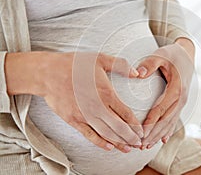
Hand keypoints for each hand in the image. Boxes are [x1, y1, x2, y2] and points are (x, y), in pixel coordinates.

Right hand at [14, 52, 142, 152]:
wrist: (48, 74)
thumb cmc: (75, 65)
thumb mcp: (100, 59)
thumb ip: (121, 65)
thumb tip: (137, 73)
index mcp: (107, 93)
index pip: (126, 113)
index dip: (136, 124)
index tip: (143, 131)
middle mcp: (98, 108)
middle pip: (119, 127)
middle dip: (131, 137)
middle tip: (139, 144)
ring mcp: (85, 116)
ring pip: (106, 134)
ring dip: (119, 143)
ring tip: (128, 149)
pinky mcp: (74, 121)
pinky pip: (89, 135)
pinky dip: (100, 143)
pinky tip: (109, 147)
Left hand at [136, 38, 194, 148]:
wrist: (187, 55)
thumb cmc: (172, 55)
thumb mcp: (161, 55)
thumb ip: (149, 63)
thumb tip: (137, 74)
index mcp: (177, 89)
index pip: (161, 109)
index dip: (151, 122)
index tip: (140, 133)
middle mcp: (181, 99)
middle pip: (166, 121)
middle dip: (153, 134)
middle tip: (140, 146)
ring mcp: (182, 102)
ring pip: (170, 123)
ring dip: (159, 136)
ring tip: (147, 147)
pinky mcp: (180, 103)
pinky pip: (174, 120)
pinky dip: (167, 131)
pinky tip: (162, 141)